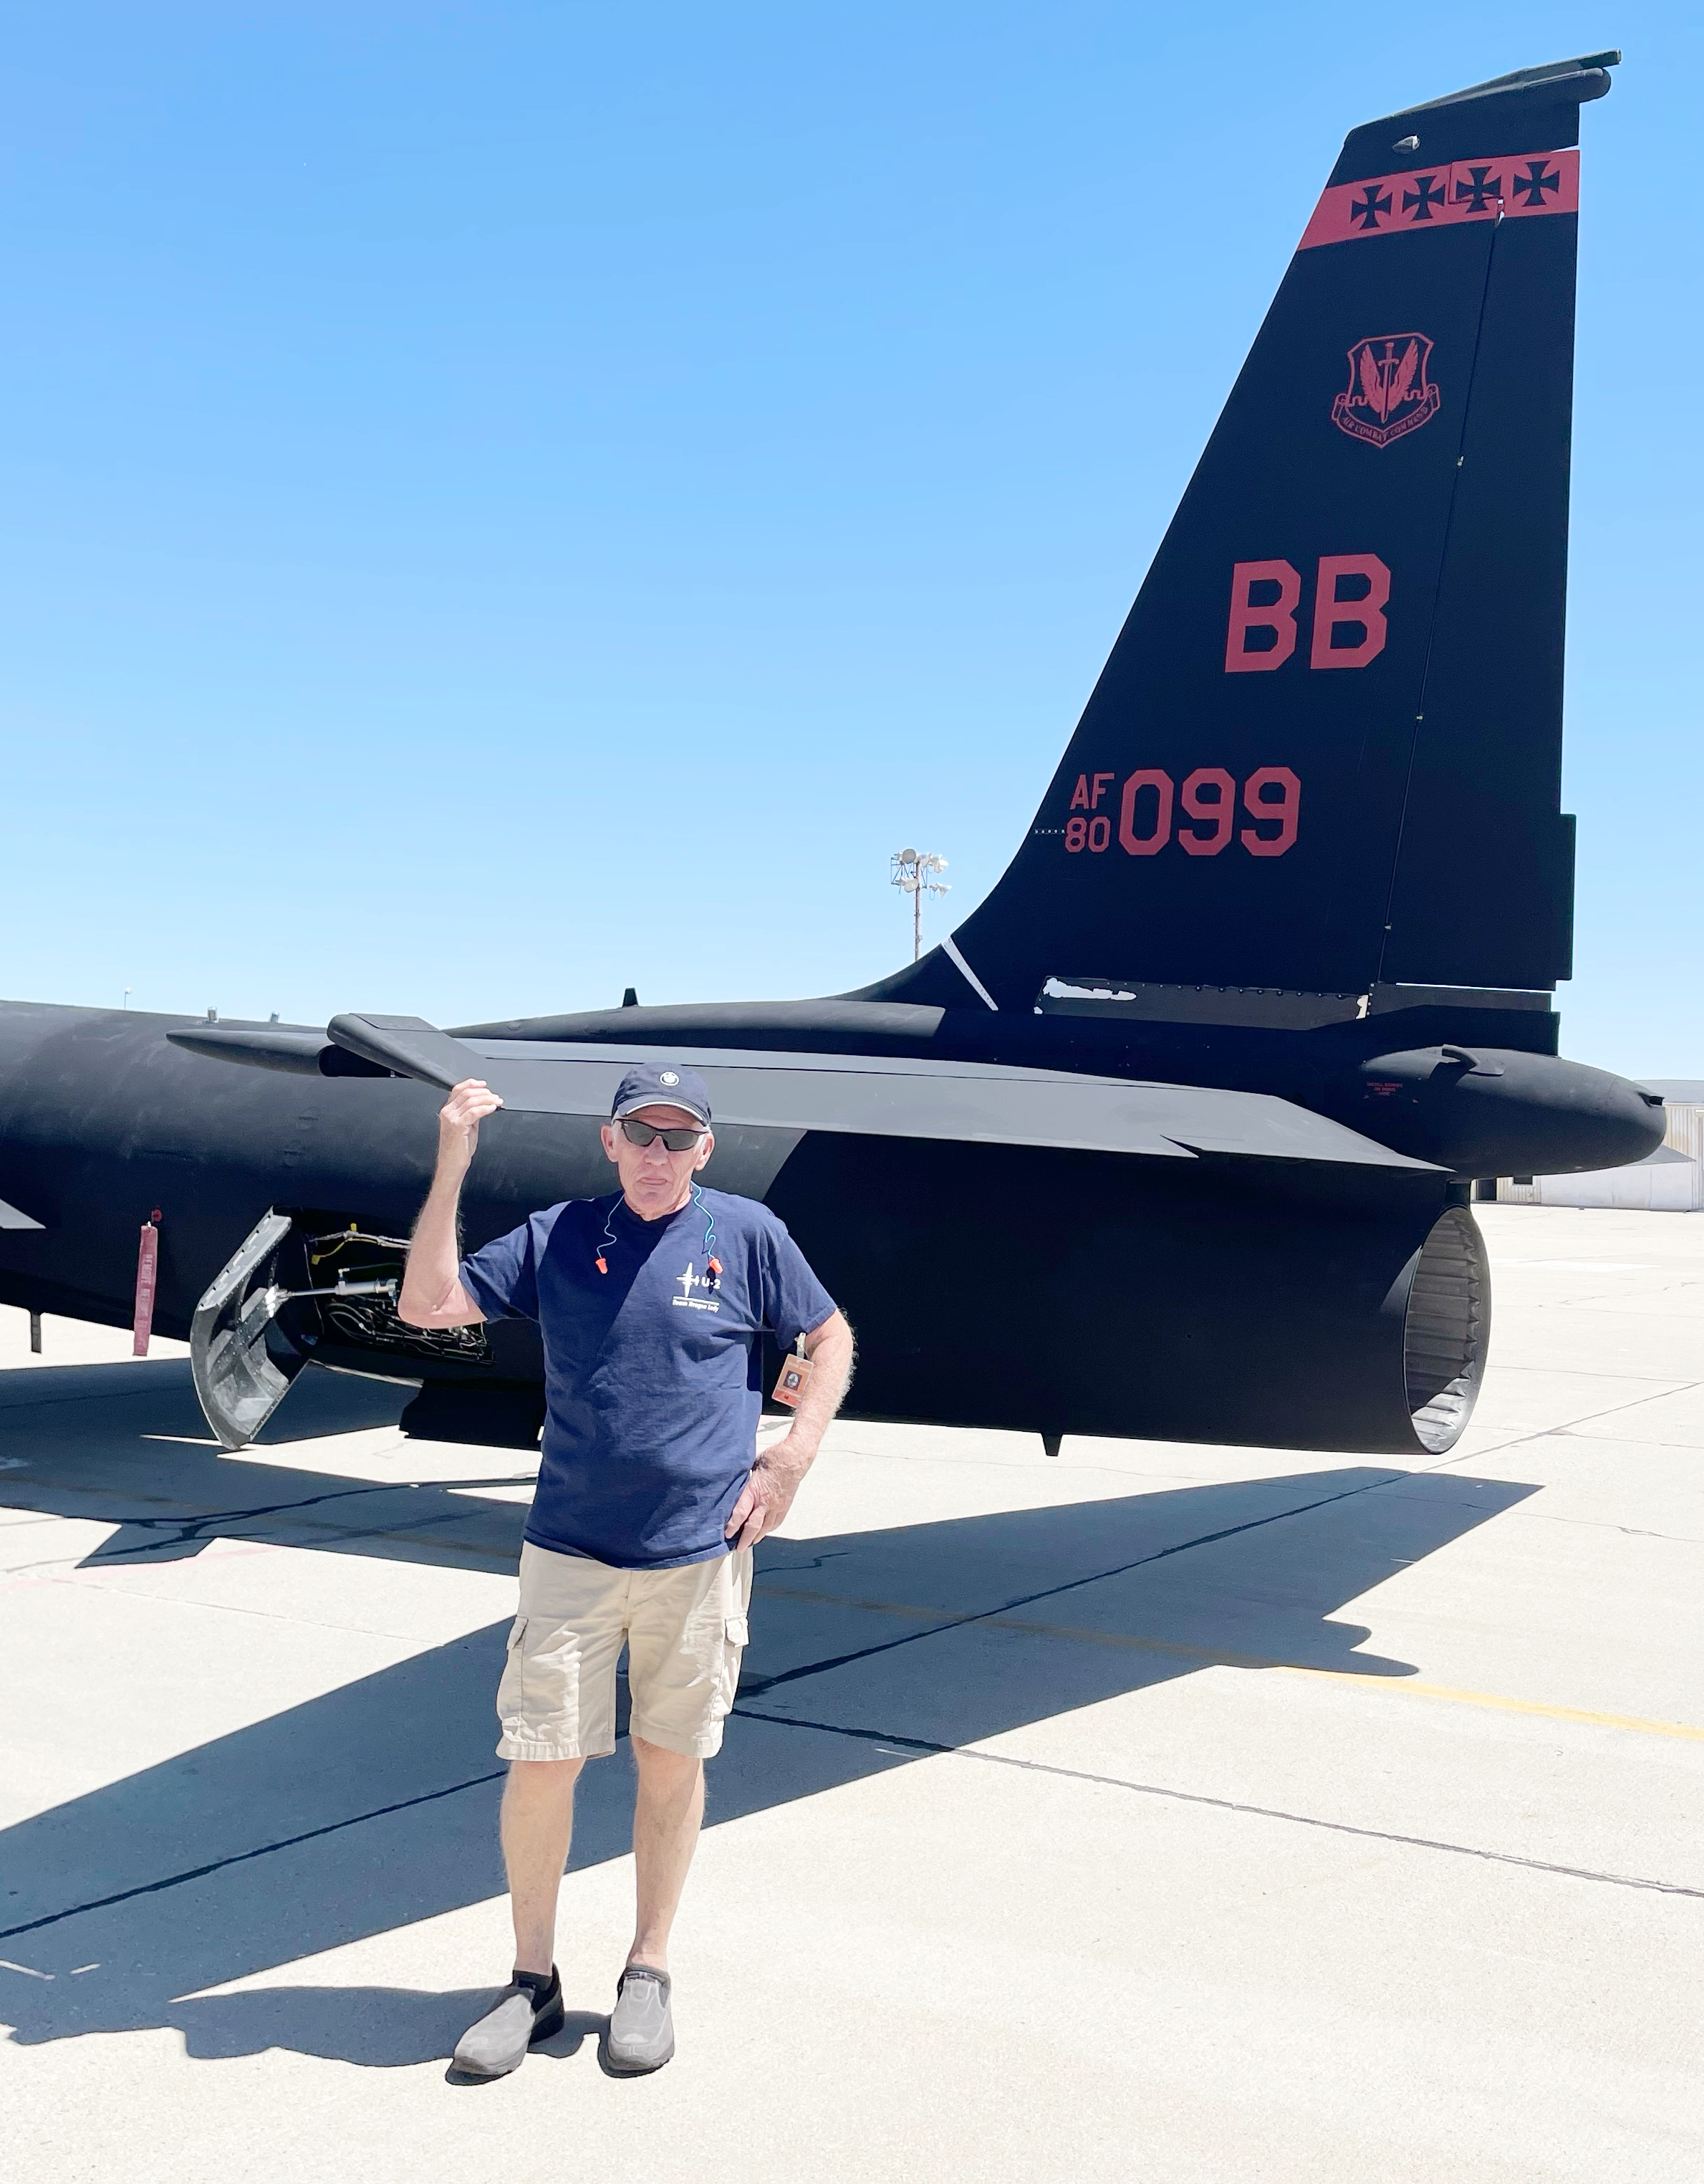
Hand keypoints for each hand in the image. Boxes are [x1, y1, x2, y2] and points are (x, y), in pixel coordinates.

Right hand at [437, 1078, 502, 1176]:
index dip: (472, 1084)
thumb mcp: (466, 1126)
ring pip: (471, 1100)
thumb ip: (471, 1114)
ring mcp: (451, 1118)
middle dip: (484, 1092)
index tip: (484, 1085)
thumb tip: (482, 1104)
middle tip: (495, 1096)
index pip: (458, 1089)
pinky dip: (485, 1108)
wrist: (452, 1164)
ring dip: (487, 1099)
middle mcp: (447, 1112)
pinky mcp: (458, 1125)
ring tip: (497, 1102)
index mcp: (448, 1110)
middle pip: (466, 1093)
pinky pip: (474, 1112)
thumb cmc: (458, 1149)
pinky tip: (492, 1108)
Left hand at [724, 1433, 812, 1550]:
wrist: (794, 1460)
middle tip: (738, 1548)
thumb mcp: (751, 1467)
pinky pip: (775, 1523)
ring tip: (749, 1543)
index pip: (741, 1513)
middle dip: (744, 1539)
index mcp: (754, 1490)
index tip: (727, 1534)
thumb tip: (732, 1484)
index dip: (733, 1526)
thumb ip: (743, 1481)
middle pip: (753, 1526)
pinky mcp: (784, 1507)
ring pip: (765, 1528)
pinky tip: (764, 1532)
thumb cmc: (773, 1459)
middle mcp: (765, 1501)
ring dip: (756, 1537)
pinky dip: (768, 1530)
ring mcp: (776, 1506)